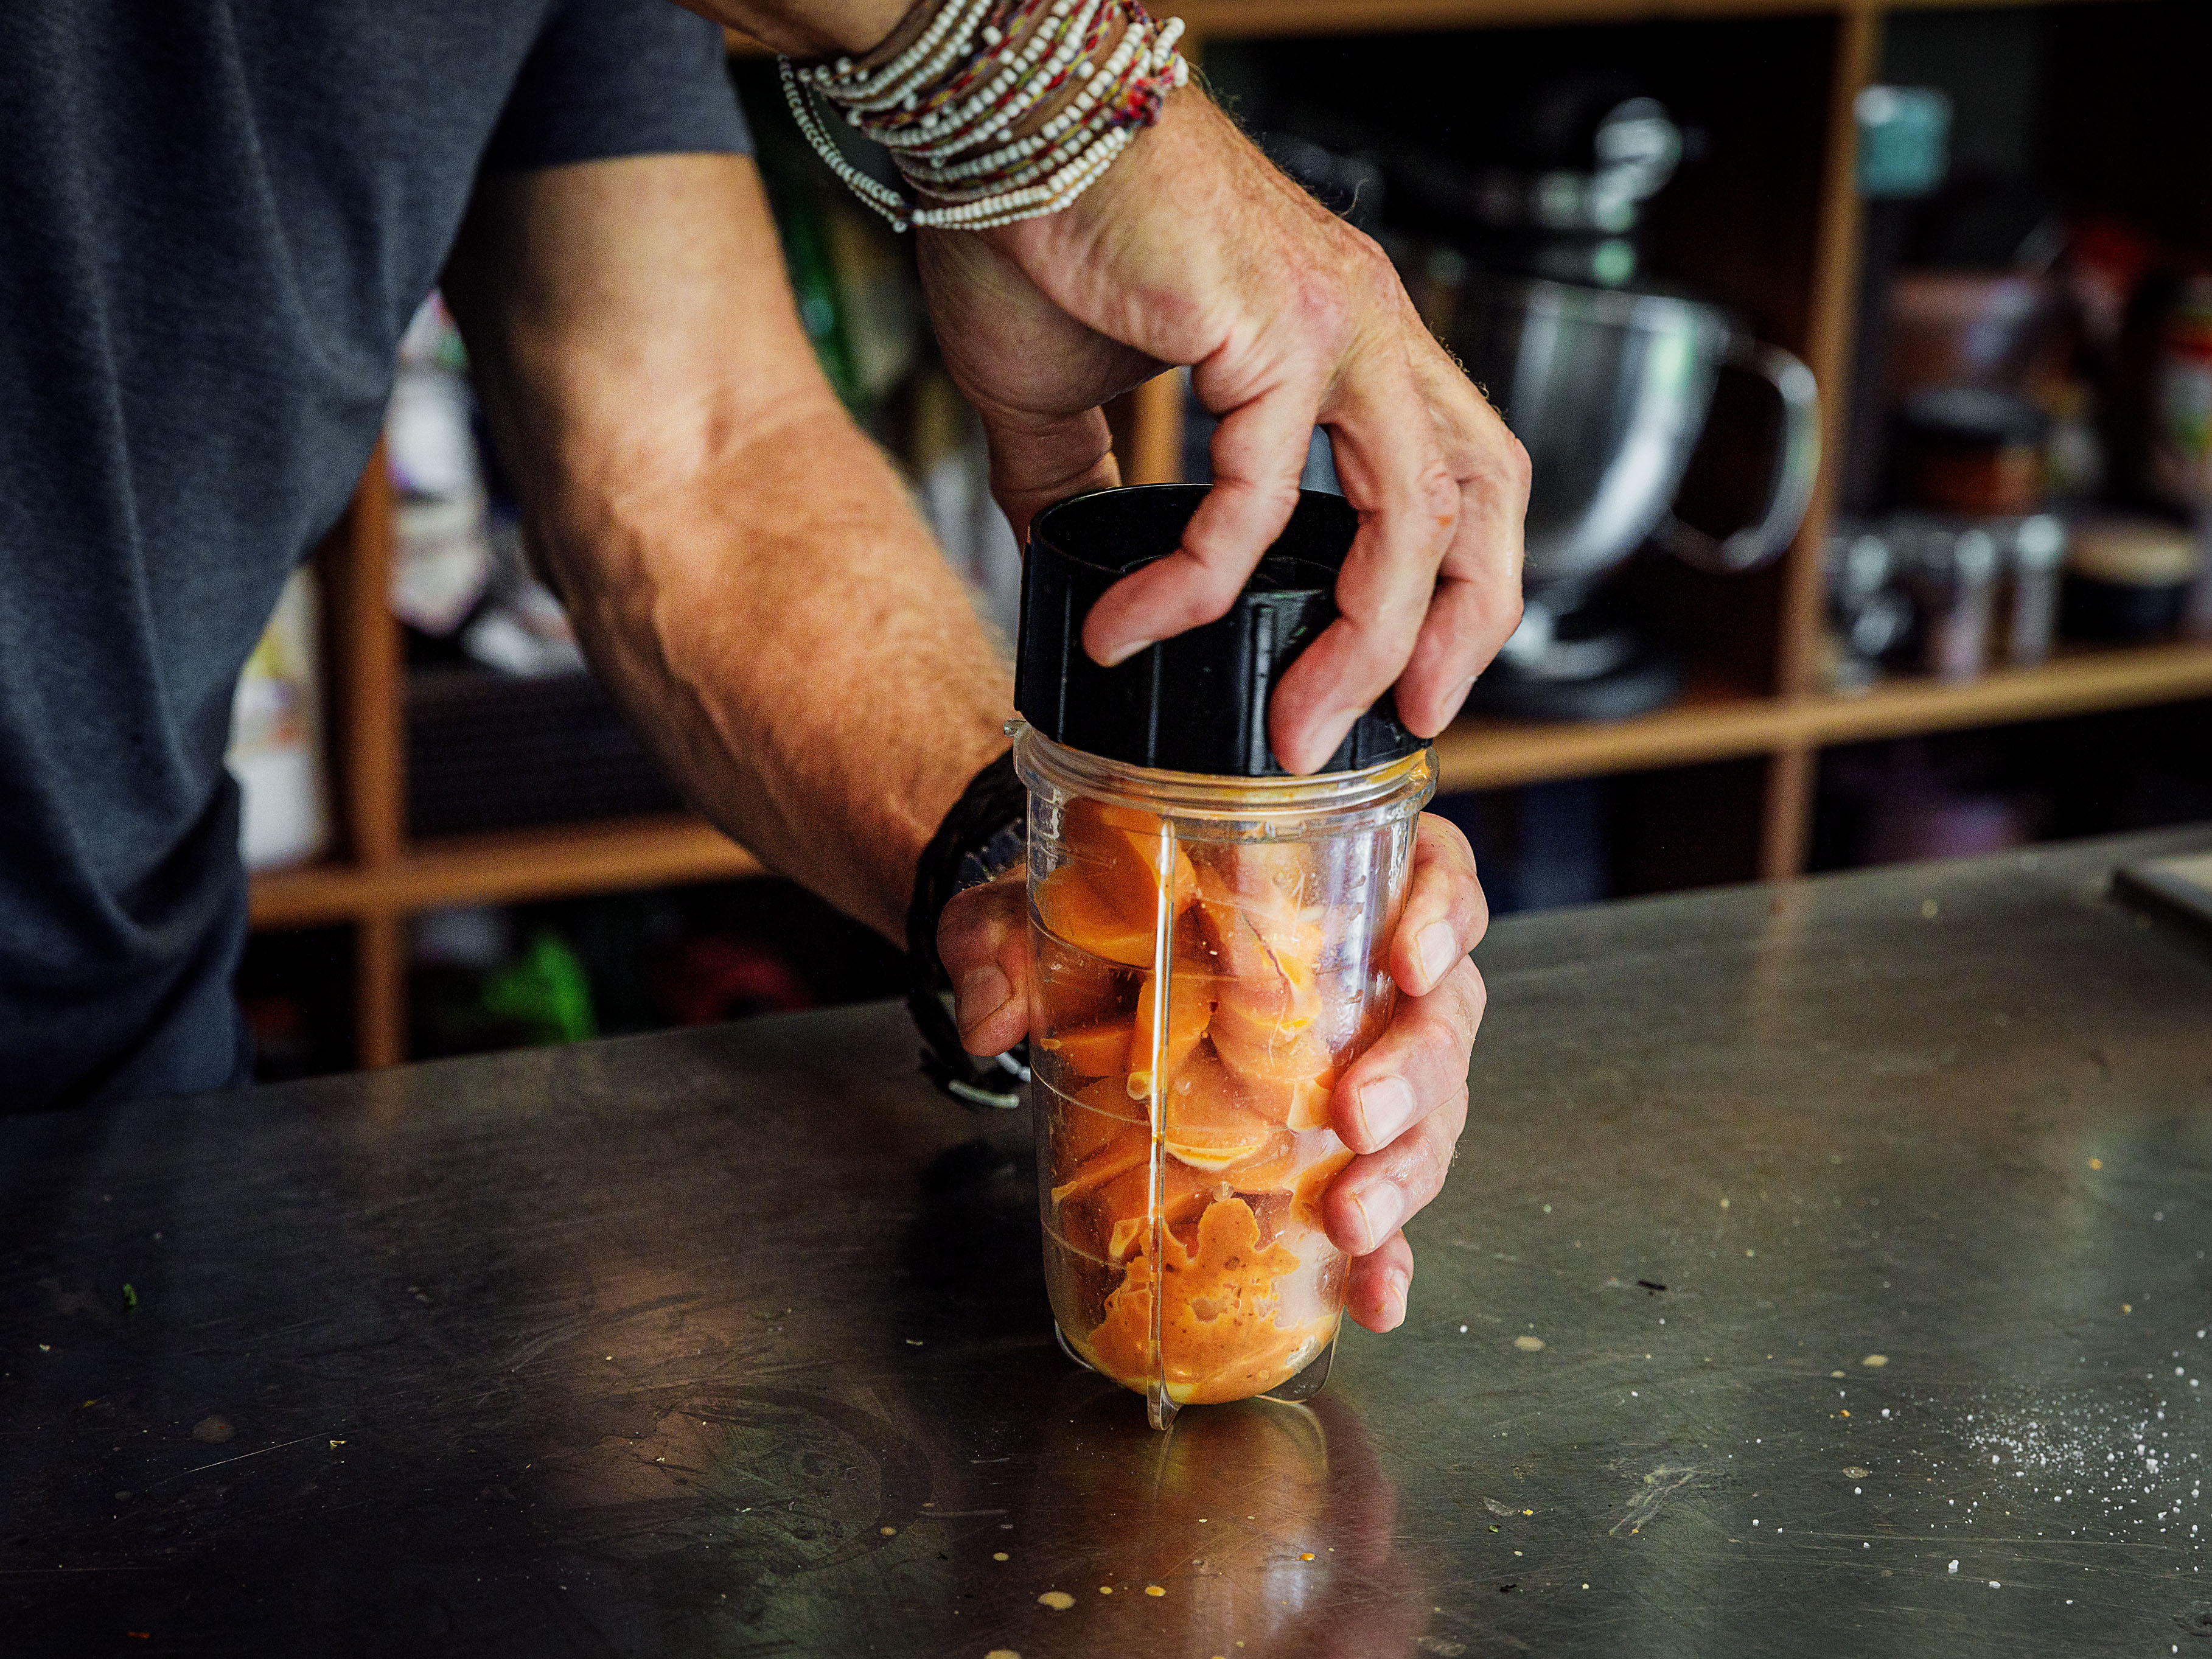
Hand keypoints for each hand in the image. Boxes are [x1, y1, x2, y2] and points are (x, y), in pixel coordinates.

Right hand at [918, 90, 1529, 773]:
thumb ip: (1091, 491)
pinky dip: (1203, 582)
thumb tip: (1074, 576)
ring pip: (1417, 512)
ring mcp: (1336, 323)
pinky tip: (1140, 628)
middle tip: (1405, 720)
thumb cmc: (1039, 233)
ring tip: (1294, 725)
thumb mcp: (1067, 400)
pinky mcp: (1274, 327)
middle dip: (1464, 627)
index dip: (1449, 586)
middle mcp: (1367, 328)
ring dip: (1368, 639)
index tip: (1395, 678)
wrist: (999, 128)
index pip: (1452, 474)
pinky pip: (1259, 495)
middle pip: (1488, 495)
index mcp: (1345, 339)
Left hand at [942, 812, 1486, 1333]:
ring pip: (1430, 1114)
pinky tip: (1374, 1294)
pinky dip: (1389, 1255)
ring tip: (1350, 1219)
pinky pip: (1392, 1203)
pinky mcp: (1350, 1156)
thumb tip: (989, 1014)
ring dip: (1403, 1172)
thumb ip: (1002, 936)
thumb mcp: (1040, 911)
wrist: (1091, 987)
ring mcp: (1375, 1069)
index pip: (1433, 873)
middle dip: (1412, 1072)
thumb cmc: (1102, 925)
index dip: (1444, 914)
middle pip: (1444, 1014)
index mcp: (1335, 883)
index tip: (1409, 961)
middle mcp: (1376, 976)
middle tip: (1355, 1116)